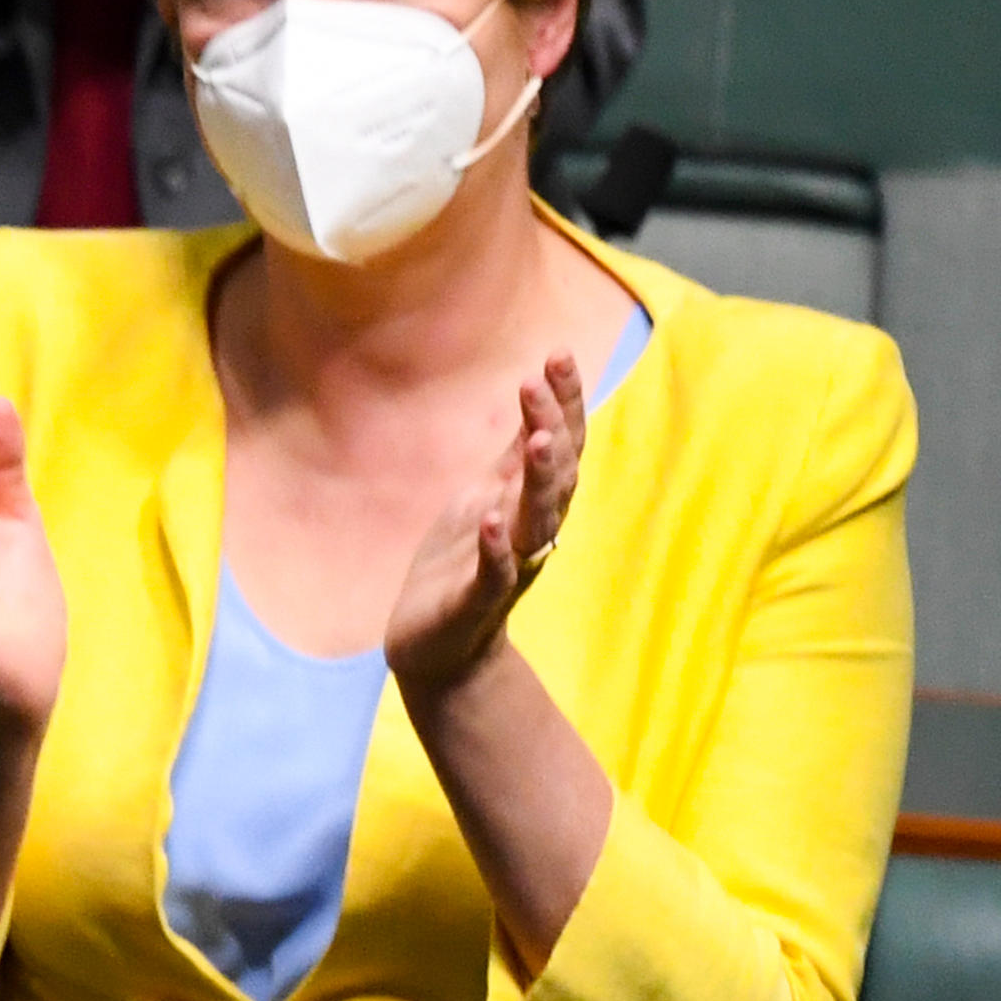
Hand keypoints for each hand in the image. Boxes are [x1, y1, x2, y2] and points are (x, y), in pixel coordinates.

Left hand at [387, 352, 583, 693]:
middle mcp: (531, 530)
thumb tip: (537, 393)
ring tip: (537, 440)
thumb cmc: (463, 564)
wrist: (437, 646)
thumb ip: (514, 454)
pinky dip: (495, 547)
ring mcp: (508, 566)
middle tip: (541, 381)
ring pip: (535, 520)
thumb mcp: (488, 495)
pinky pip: (493, 573)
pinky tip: (491, 519)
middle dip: (552, 427)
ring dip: (539, 480)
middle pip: (555, 475)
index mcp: (530, 501)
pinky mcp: (477, 602)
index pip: (559, 444)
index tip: (558, 353)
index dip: (563, 401)